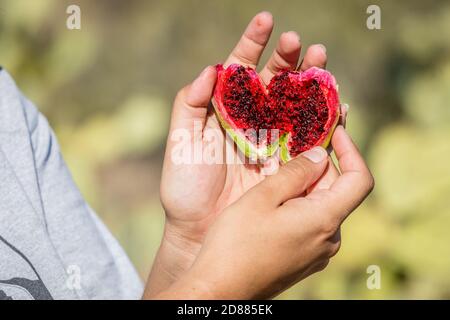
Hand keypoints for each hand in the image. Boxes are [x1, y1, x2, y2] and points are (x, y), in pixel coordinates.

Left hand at [149, 11, 345, 294]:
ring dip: (313, 84)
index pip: (241, 69)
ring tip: (323, 65)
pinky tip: (337, 105)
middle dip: (290, 60)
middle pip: (276, 82)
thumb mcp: (180, 142)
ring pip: (297, 105)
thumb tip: (212, 68)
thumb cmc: (185, 187)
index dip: (253, 43)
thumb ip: (190, 103)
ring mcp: (273, 140)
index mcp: (225, 110)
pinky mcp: (288, 164)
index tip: (266, 20)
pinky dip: (325, 122)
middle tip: (303, 43)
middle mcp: (252, 120)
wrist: (199, 230)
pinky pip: (311, 139)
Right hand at [153, 126, 373, 298]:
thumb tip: (321, 155)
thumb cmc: (235, 243)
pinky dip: (299, 204)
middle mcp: (328, 240)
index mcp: (324, 221)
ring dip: (306, 185)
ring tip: (277, 172)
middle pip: (337, 191)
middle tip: (292, 146)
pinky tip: (273, 201)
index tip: (335, 131)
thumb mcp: (262, 197)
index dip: (351, 150)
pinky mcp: (304, 259)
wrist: (219, 290)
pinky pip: (311, 223)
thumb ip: (295, 173)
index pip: (360, 179)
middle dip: (319, 165)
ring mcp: (317, 253)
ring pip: (322, 206)